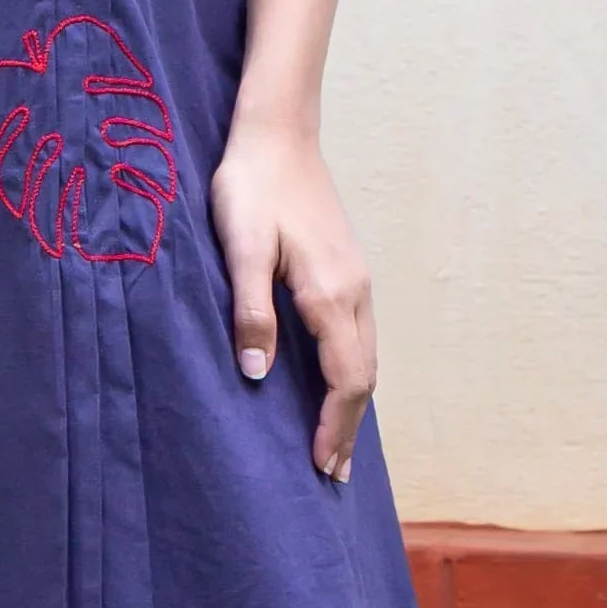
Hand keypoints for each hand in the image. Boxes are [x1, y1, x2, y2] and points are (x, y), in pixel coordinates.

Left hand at [210, 105, 374, 481]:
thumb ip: (251, 311)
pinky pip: (359, 336)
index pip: (345, 379)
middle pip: (364, 376)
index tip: (321, 465)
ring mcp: (356, 279)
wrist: (277, 132)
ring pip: (366, 356)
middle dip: (349, 428)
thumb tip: (258, 374)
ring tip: (338, 444)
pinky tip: (336, 384)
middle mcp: (354, 291)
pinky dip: (353, 373)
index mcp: (329, 293)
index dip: (335, 426)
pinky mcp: (346, 268)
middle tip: (334, 475)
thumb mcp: (240, 249)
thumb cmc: (251, 186)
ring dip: (353, 403)